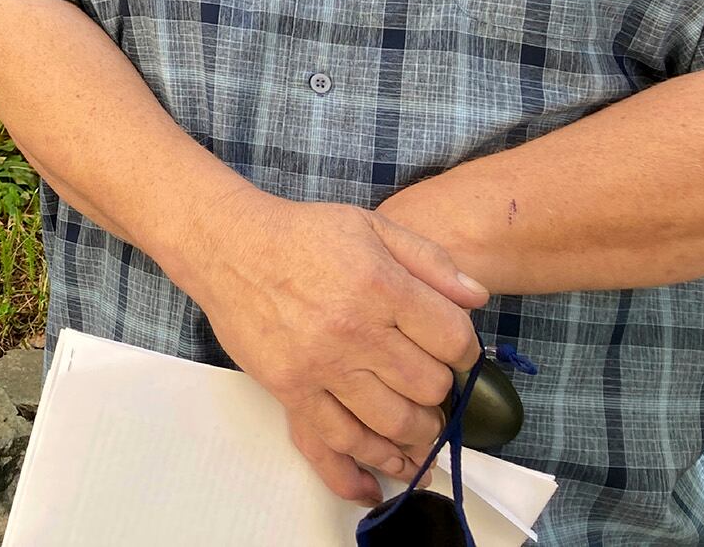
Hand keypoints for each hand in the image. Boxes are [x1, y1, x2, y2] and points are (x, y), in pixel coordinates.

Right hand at [183, 188, 486, 504]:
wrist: (227, 246)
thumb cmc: (299, 235)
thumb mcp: (370, 226)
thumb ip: (429, 259)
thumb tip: (477, 298)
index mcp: (380, 286)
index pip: (453, 339)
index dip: (464, 351)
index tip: (454, 353)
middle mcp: (354, 330)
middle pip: (428, 386)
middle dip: (439, 390)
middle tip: (429, 384)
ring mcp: (321, 364)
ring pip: (393, 423)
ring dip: (415, 432)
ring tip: (418, 428)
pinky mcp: (290, 388)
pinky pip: (337, 441)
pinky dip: (364, 465)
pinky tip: (378, 478)